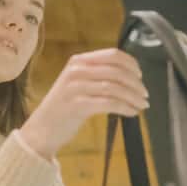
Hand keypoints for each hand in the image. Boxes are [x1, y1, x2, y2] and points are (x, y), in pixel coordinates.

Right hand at [21, 48, 148, 158]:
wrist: (41, 130)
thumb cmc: (64, 109)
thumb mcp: (77, 85)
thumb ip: (97, 76)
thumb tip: (129, 77)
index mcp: (78, 61)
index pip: (112, 55)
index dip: (131, 64)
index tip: (140, 76)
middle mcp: (76, 71)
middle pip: (117, 71)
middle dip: (136, 83)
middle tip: (145, 95)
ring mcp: (76, 88)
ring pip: (115, 87)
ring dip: (133, 97)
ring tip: (141, 105)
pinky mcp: (78, 105)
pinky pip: (109, 103)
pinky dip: (125, 107)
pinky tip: (132, 113)